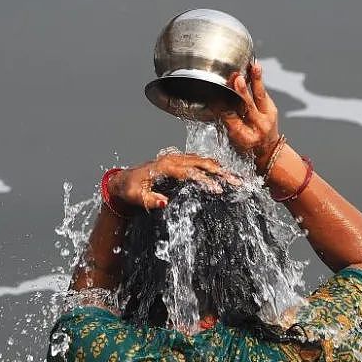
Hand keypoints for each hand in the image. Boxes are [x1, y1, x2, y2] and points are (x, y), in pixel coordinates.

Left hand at [109, 153, 238, 210]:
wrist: (124, 179)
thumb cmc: (130, 189)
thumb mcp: (136, 197)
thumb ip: (149, 200)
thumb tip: (164, 203)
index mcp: (165, 166)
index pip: (190, 172)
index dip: (205, 180)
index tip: (218, 189)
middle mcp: (173, 159)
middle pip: (202, 162)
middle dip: (220, 172)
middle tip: (236, 181)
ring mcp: (177, 158)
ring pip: (203, 160)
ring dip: (220, 168)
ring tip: (236, 178)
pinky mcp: (179, 160)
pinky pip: (199, 160)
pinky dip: (213, 165)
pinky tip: (224, 173)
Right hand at [219, 62, 280, 170]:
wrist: (268, 150)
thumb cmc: (247, 144)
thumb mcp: (233, 138)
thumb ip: (226, 119)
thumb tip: (213, 101)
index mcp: (244, 136)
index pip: (231, 118)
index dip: (222, 106)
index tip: (215, 95)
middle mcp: (258, 126)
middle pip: (248, 106)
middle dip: (242, 92)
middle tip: (237, 79)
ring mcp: (268, 117)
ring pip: (260, 96)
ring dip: (256, 80)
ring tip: (254, 67)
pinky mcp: (272, 108)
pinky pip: (263, 93)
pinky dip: (257, 80)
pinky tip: (254, 67)